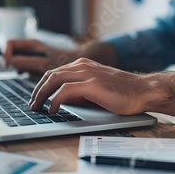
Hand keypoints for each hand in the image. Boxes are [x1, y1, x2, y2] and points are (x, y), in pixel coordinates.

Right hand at [3, 39, 77, 73]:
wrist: (82, 60)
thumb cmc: (65, 60)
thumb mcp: (42, 63)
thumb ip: (23, 62)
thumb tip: (6, 62)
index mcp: (32, 44)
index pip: (8, 44)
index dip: (6, 54)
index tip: (9, 65)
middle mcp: (33, 47)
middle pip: (13, 53)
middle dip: (14, 64)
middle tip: (23, 71)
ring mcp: (37, 54)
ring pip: (20, 61)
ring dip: (22, 70)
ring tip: (32, 75)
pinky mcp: (41, 61)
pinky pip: (29, 66)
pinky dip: (30, 73)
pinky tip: (39, 78)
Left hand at [29, 58, 148, 114]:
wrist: (142, 90)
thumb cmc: (122, 92)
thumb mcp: (95, 87)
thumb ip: (78, 89)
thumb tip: (60, 99)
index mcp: (83, 65)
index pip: (54, 72)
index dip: (41, 85)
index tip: (35, 98)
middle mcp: (83, 66)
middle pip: (50, 75)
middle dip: (37, 90)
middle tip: (32, 104)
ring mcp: (87, 73)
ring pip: (54, 80)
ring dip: (41, 95)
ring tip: (37, 107)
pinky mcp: (91, 84)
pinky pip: (64, 90)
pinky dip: (54, 100)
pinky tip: (52, 109)